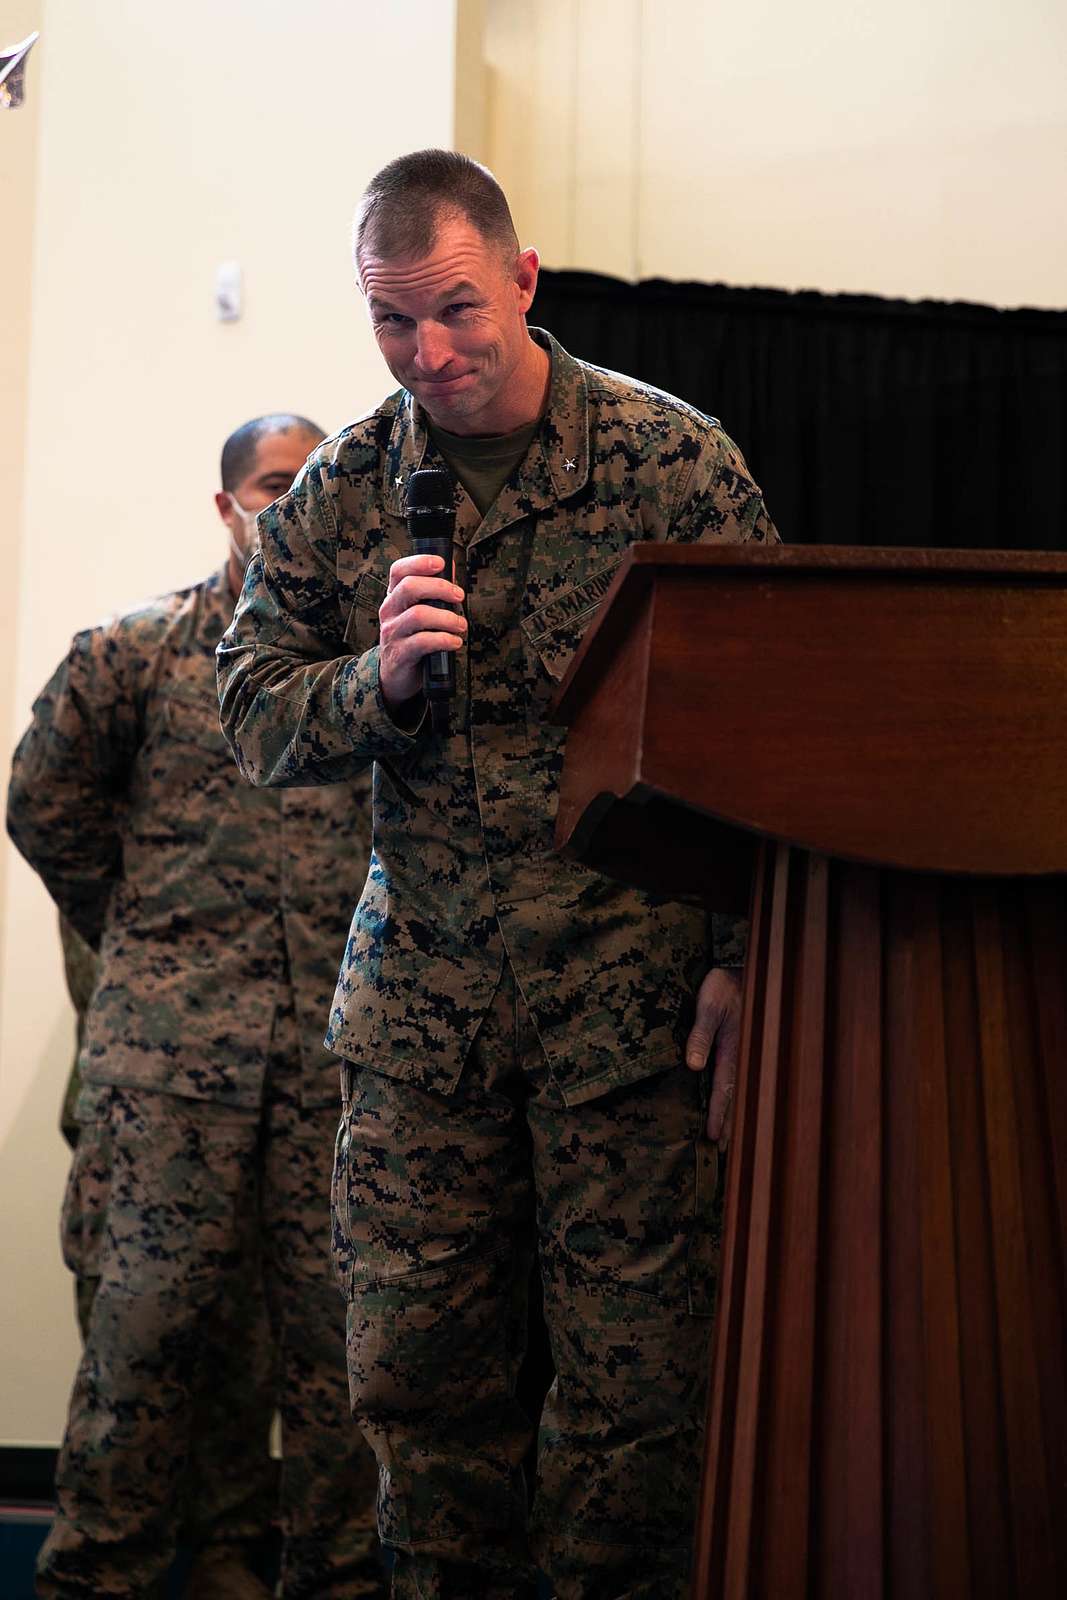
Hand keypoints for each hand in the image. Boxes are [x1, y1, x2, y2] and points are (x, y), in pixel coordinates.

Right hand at [378, 554, 466, 710]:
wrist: (396, 675)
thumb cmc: (412, 638)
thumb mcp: (418, 612)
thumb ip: (433, 591)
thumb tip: (450, 567)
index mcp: (394, 596)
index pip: (398, 571)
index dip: (419, 562)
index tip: (441, 564)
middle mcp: (389, 611)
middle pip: (409, 588)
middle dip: (440, 588)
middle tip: (459, 597)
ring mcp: (392, 632)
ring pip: (418, 615)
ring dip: (446, 618)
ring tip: (461, 625)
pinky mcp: (400, 654)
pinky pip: (422, 642)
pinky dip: (444, 640)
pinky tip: (455, 642)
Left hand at [685, 966, 742, 1145]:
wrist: (747, 969)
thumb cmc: (724, 986)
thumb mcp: (709, 1006)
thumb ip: (701, 1035)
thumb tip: (693, 1065)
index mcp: (733, 1050)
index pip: (724, 1090)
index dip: (718, 1114)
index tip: (713, 1137)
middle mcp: (742, 1056)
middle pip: (736, 1097)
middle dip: (730, 1123)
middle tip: (725, 1150)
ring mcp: (746, 1052)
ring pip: (741, 1090)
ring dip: (735, 1113)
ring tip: (731, 1136)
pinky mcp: (745, 1047)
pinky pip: (742, 1078)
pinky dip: (739, 1096)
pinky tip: (737, 1105)